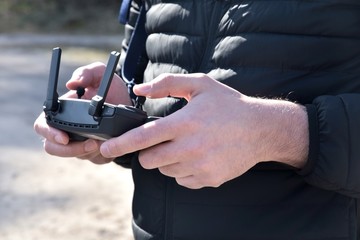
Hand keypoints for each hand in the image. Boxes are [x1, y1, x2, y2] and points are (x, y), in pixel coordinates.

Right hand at [34, 62, 131, 163]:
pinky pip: (94, 160)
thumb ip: (86, 73)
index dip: (49, 133)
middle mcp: (65, 129)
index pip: (42, 125)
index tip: (64, 138)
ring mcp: (78, 142)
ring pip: (76, 156)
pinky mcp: (94, 152)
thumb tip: (71, 84)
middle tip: (91, 143)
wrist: (130, 102)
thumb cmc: (110, 87)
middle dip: (71, 149)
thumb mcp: (100, 74)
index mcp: (60, 112)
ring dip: (88, 152)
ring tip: (103, 142)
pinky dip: (101, 156)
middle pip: (53, 148)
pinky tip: (109, 147)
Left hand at [100, 73, 308, 187]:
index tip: (105, 149)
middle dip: (147, 152)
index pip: (144, 137)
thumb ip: (167, 84)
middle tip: (161, 141)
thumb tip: (140, 91)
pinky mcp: (209, 179)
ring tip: (187, 145)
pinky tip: (198, 156)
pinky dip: (183, 170)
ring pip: (165, 170)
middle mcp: (191, 148)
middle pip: (149, 160)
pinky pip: (182, 180)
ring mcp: (201, 166)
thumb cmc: (229, 105)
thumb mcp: (200, 84)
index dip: (120, 144)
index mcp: (185, 123)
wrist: (261, 129)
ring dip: (168, 160)